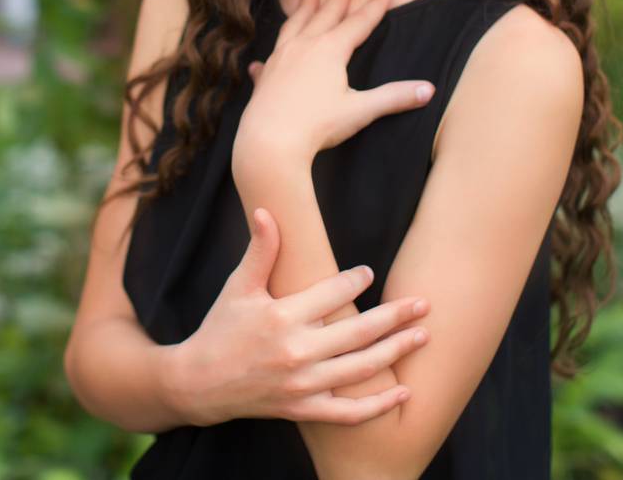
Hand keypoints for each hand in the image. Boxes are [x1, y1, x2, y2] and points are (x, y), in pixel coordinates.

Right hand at [168, 206, 431, 426]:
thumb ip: (260, 250)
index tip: (368, 273)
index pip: (332, 293)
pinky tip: (404, 392)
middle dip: (396, 316)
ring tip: (423, 336)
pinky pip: (348, 413)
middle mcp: (296, 351)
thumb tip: (266, 210)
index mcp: (282, 317)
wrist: (198, 383)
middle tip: (424, 303)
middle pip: (359, 331)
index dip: (354, 281)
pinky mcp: (303, 409)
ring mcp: (302, 384)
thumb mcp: (238, 286)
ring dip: (396, 351)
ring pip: (362, 368)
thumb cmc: (221, 328)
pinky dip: (379, 406)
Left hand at [236, 0, 435, 164]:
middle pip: (325, 15)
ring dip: (303, 9)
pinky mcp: (265, 76)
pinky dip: (272, 53)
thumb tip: (429, 90)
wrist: (269, 142)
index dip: (375, 5)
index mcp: (330, 50)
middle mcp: (304, 46)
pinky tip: (263, 59)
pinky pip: (270, 58)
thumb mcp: (360, 111)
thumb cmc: (317, 126)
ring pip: (294, 26)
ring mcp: (281, 58)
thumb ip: (393, 98)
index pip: (358, 22)